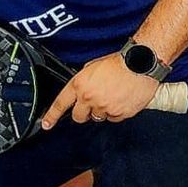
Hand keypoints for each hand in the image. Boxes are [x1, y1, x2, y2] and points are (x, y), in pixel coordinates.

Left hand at [39, 52, 161, 129]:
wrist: (141, 64)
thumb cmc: (119, 62)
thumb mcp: (92, 67)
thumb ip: (83, 81)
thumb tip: (80, 90)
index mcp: (79, 85)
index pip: (60, 104)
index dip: (52, 116)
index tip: (46, 124)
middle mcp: (90, 98)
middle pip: (79, 116)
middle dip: (83, 113)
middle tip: (92, 104)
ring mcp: (105, 107)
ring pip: (98, 118)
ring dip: (101, 111)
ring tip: (112, 96)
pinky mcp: (120, 113)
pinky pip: (114, 119)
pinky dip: (116, 112)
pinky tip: (122, 100)